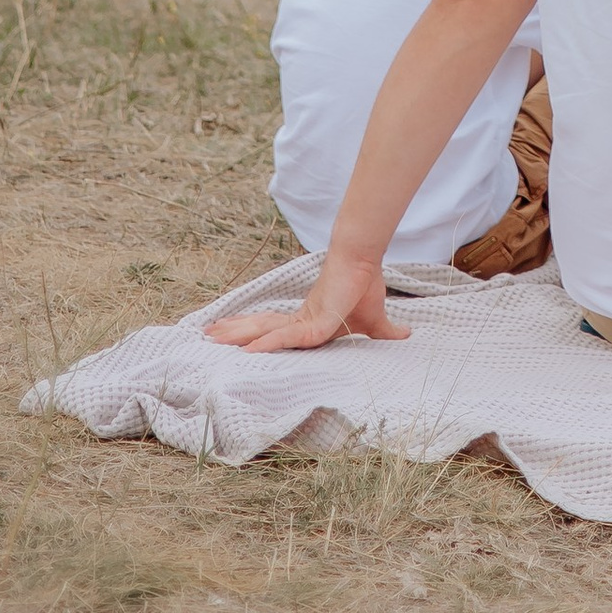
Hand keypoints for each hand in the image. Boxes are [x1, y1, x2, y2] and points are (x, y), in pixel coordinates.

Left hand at [207, 250, 403, 351]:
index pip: (273, 329)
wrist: (365, 261)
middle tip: (205, 335)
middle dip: (232, 332)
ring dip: (236, 335)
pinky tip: (247, 351)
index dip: (253, 332)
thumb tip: (406, 334)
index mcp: (308, 321)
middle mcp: (299, 319)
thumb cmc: (364, 285)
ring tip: (209, 336)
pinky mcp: (313, 323)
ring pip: (263, 331)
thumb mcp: (374, 321)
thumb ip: (384, 331)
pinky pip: (284, 338)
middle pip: (259, 328)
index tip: (233, 335)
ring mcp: (303, 320)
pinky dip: (266, 344)